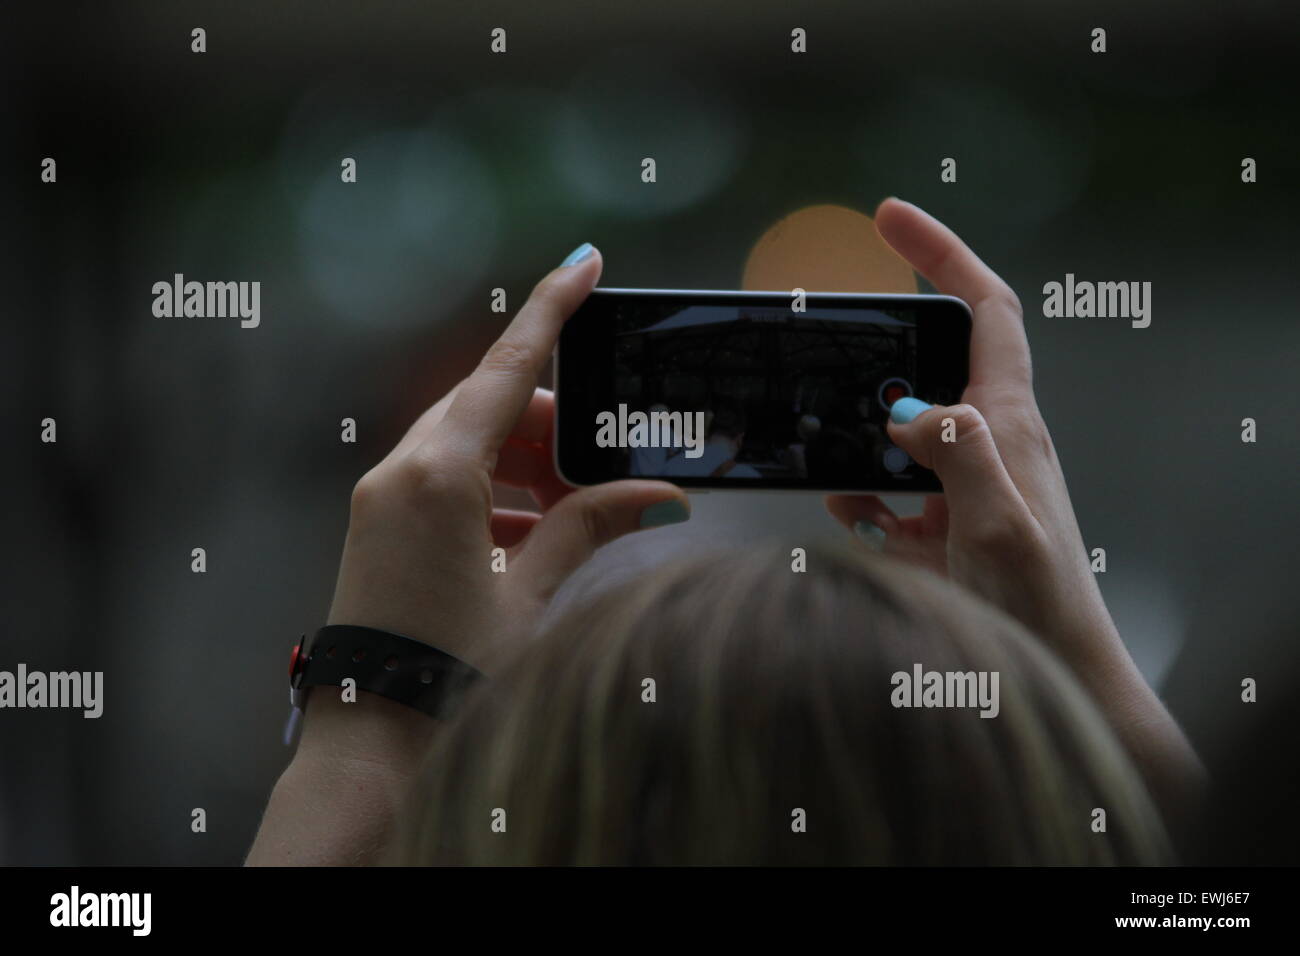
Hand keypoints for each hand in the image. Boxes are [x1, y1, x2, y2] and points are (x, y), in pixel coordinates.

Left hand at [327, 245, 689, 675]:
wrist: (372, 737)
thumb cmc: (448, 670)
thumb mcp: (531, 595)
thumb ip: (590, 528)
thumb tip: (658, 494)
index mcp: (438, 474)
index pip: (506, 369)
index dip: (551, 312)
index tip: (584, 265)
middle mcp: (400, 470)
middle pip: (487, 405)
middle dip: (550, 418)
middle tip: (604, 452)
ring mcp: (382, 495)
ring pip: (465, 441)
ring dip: (523, 459)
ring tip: (575, 502)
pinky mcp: (378, 521)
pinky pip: (442, 477)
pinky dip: (492, 489)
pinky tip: (532, 531)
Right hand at [826, 199, 1202, 816]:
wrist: (1051, 677)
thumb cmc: (1037, 609)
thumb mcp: (997, 529)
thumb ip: (961, 456)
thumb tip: (912, 410)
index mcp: (1007, 423)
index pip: (984, 308)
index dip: (941, 253)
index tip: (887, 218)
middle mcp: (986, 441)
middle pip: (930, 363)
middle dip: (876, 363)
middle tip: (830, 374)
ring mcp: (959, 483)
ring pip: (895, 433)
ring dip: (858, 449)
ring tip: (847, 486)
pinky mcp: (938, 524)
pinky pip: (884, 492)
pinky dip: (860, 501)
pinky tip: (858, 526)